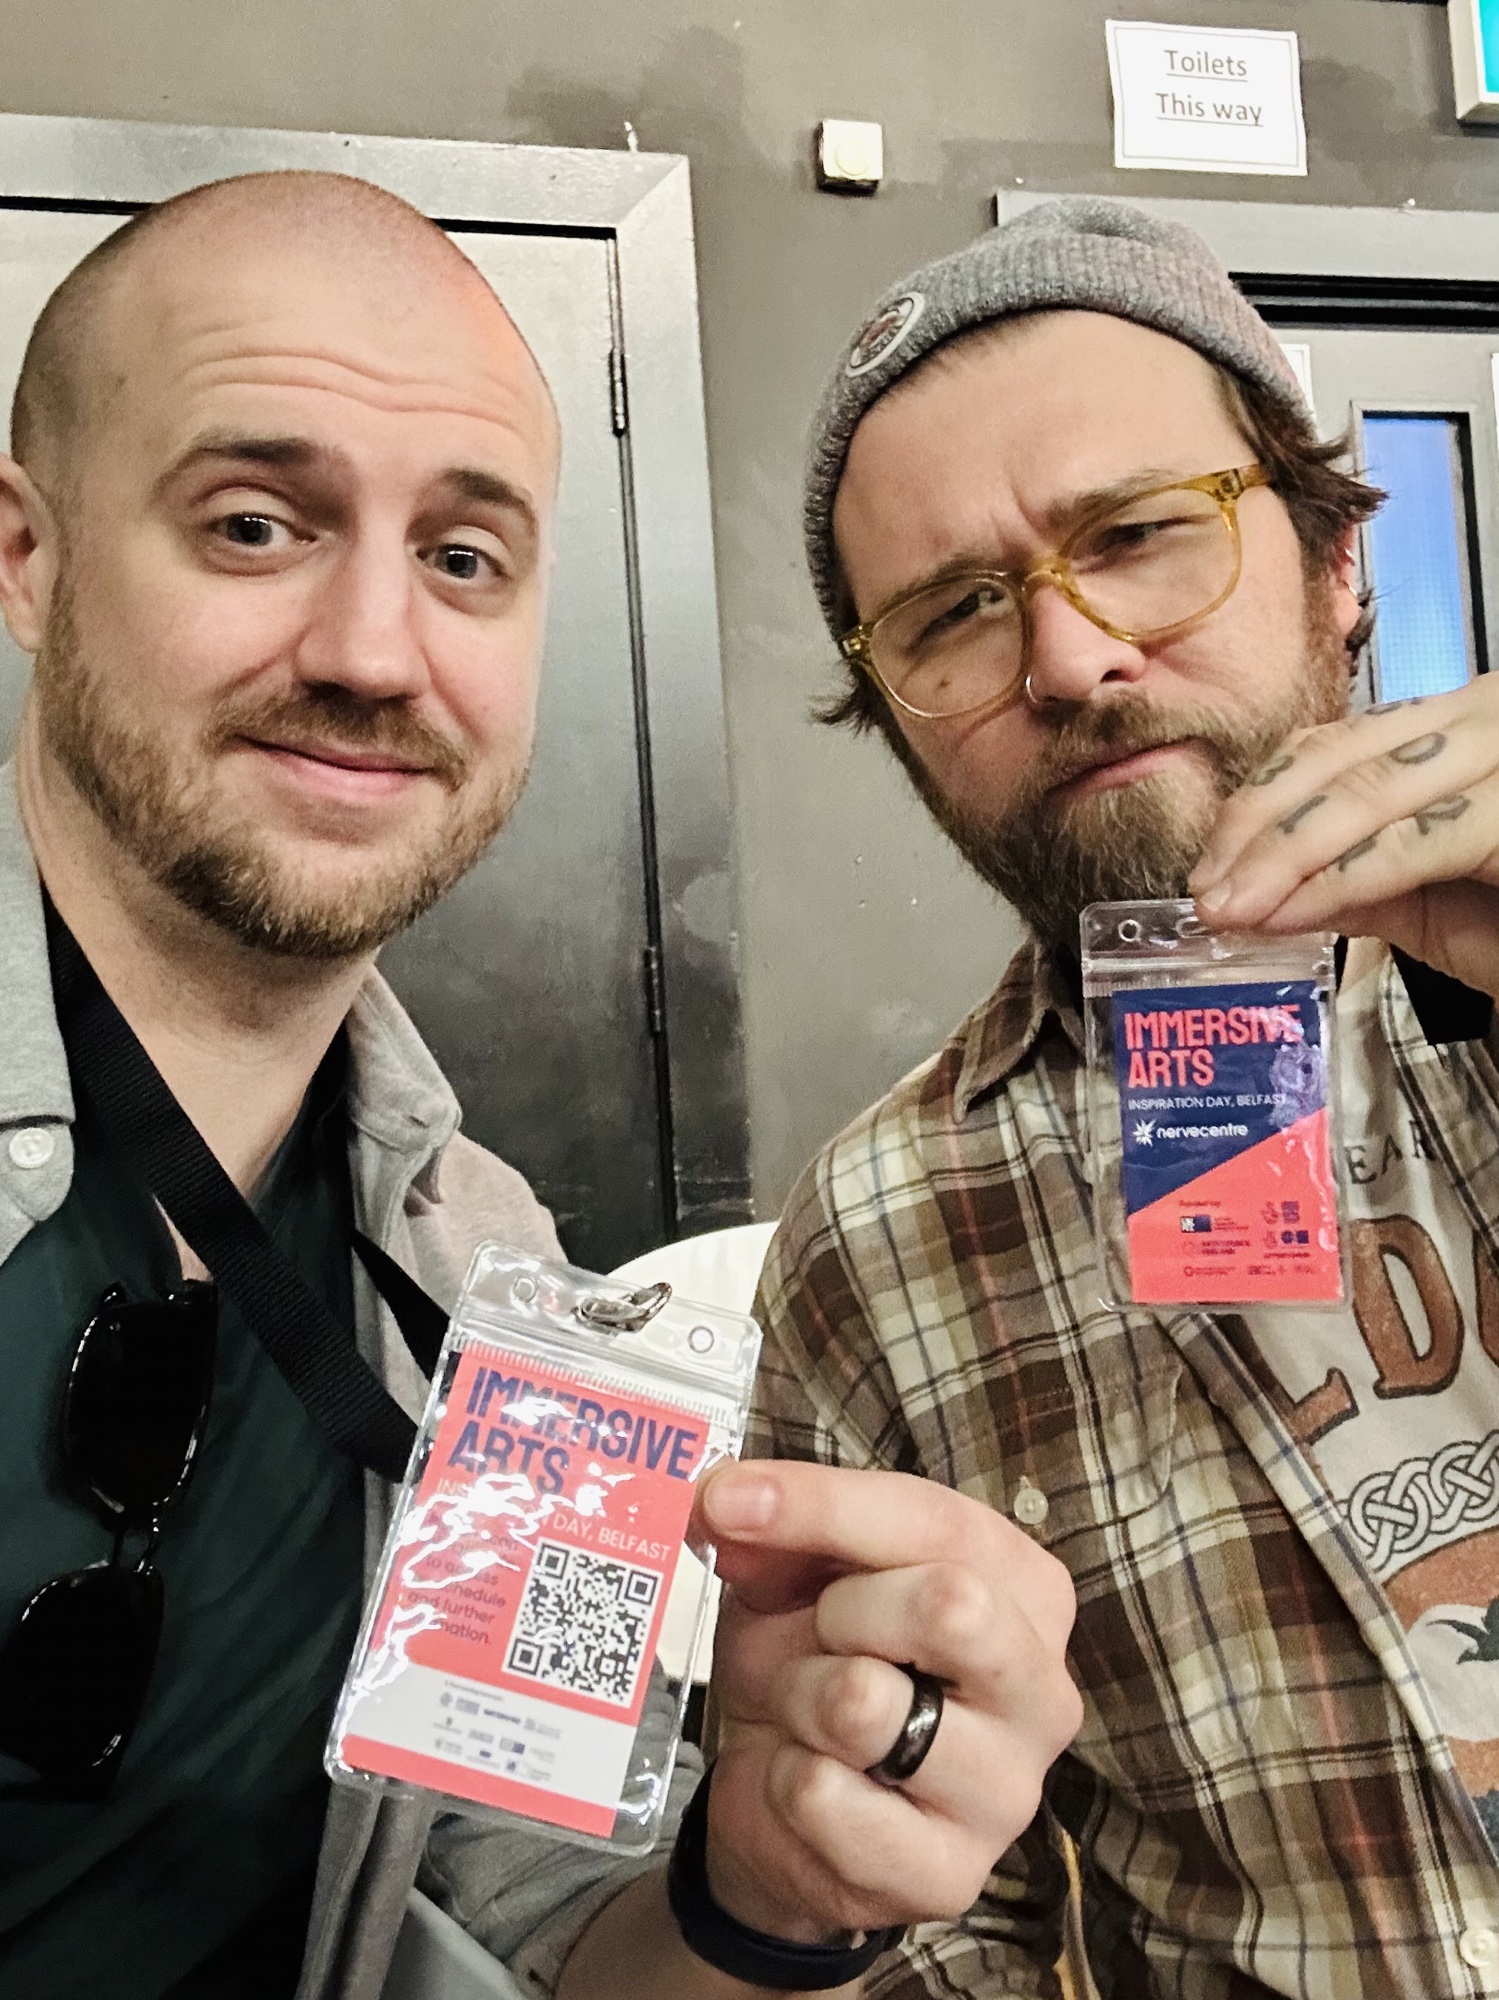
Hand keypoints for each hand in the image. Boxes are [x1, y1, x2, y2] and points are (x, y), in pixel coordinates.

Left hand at [688, 1459, 1080, 1944]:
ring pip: (867, 1704)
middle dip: (841, 1609)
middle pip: (950, 1605)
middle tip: (811, 1630)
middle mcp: (1041, 1688)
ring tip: (806, 1711)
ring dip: (800, 1695)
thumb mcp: (793, 1575)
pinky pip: (825, 1796)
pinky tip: (805, 1781)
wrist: (783, 1799)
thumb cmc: (814, 1659)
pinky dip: (783, 1779)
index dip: (824, 1503)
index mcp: (1024, 1589)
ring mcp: (1007, 1793)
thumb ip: (774, 1529)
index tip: (728, 1496)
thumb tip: (722, 1497)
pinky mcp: (949, 1876)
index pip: (938, 1522)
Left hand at [1188, 681, 1498, 999]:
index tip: (1205, 869)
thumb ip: (1349, 881)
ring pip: (1364, 794)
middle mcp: (1486, 715)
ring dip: (1283, 857)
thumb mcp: (1432, 899)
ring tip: (1229, 908)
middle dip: (1256, 832)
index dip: (1258, 805)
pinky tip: (1290, 913)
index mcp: (1459, 723)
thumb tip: (1252, 892)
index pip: (1333, 744)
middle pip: (1338, 761)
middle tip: (1203, 895)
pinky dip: (1339, 880)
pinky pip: (1412, 842)